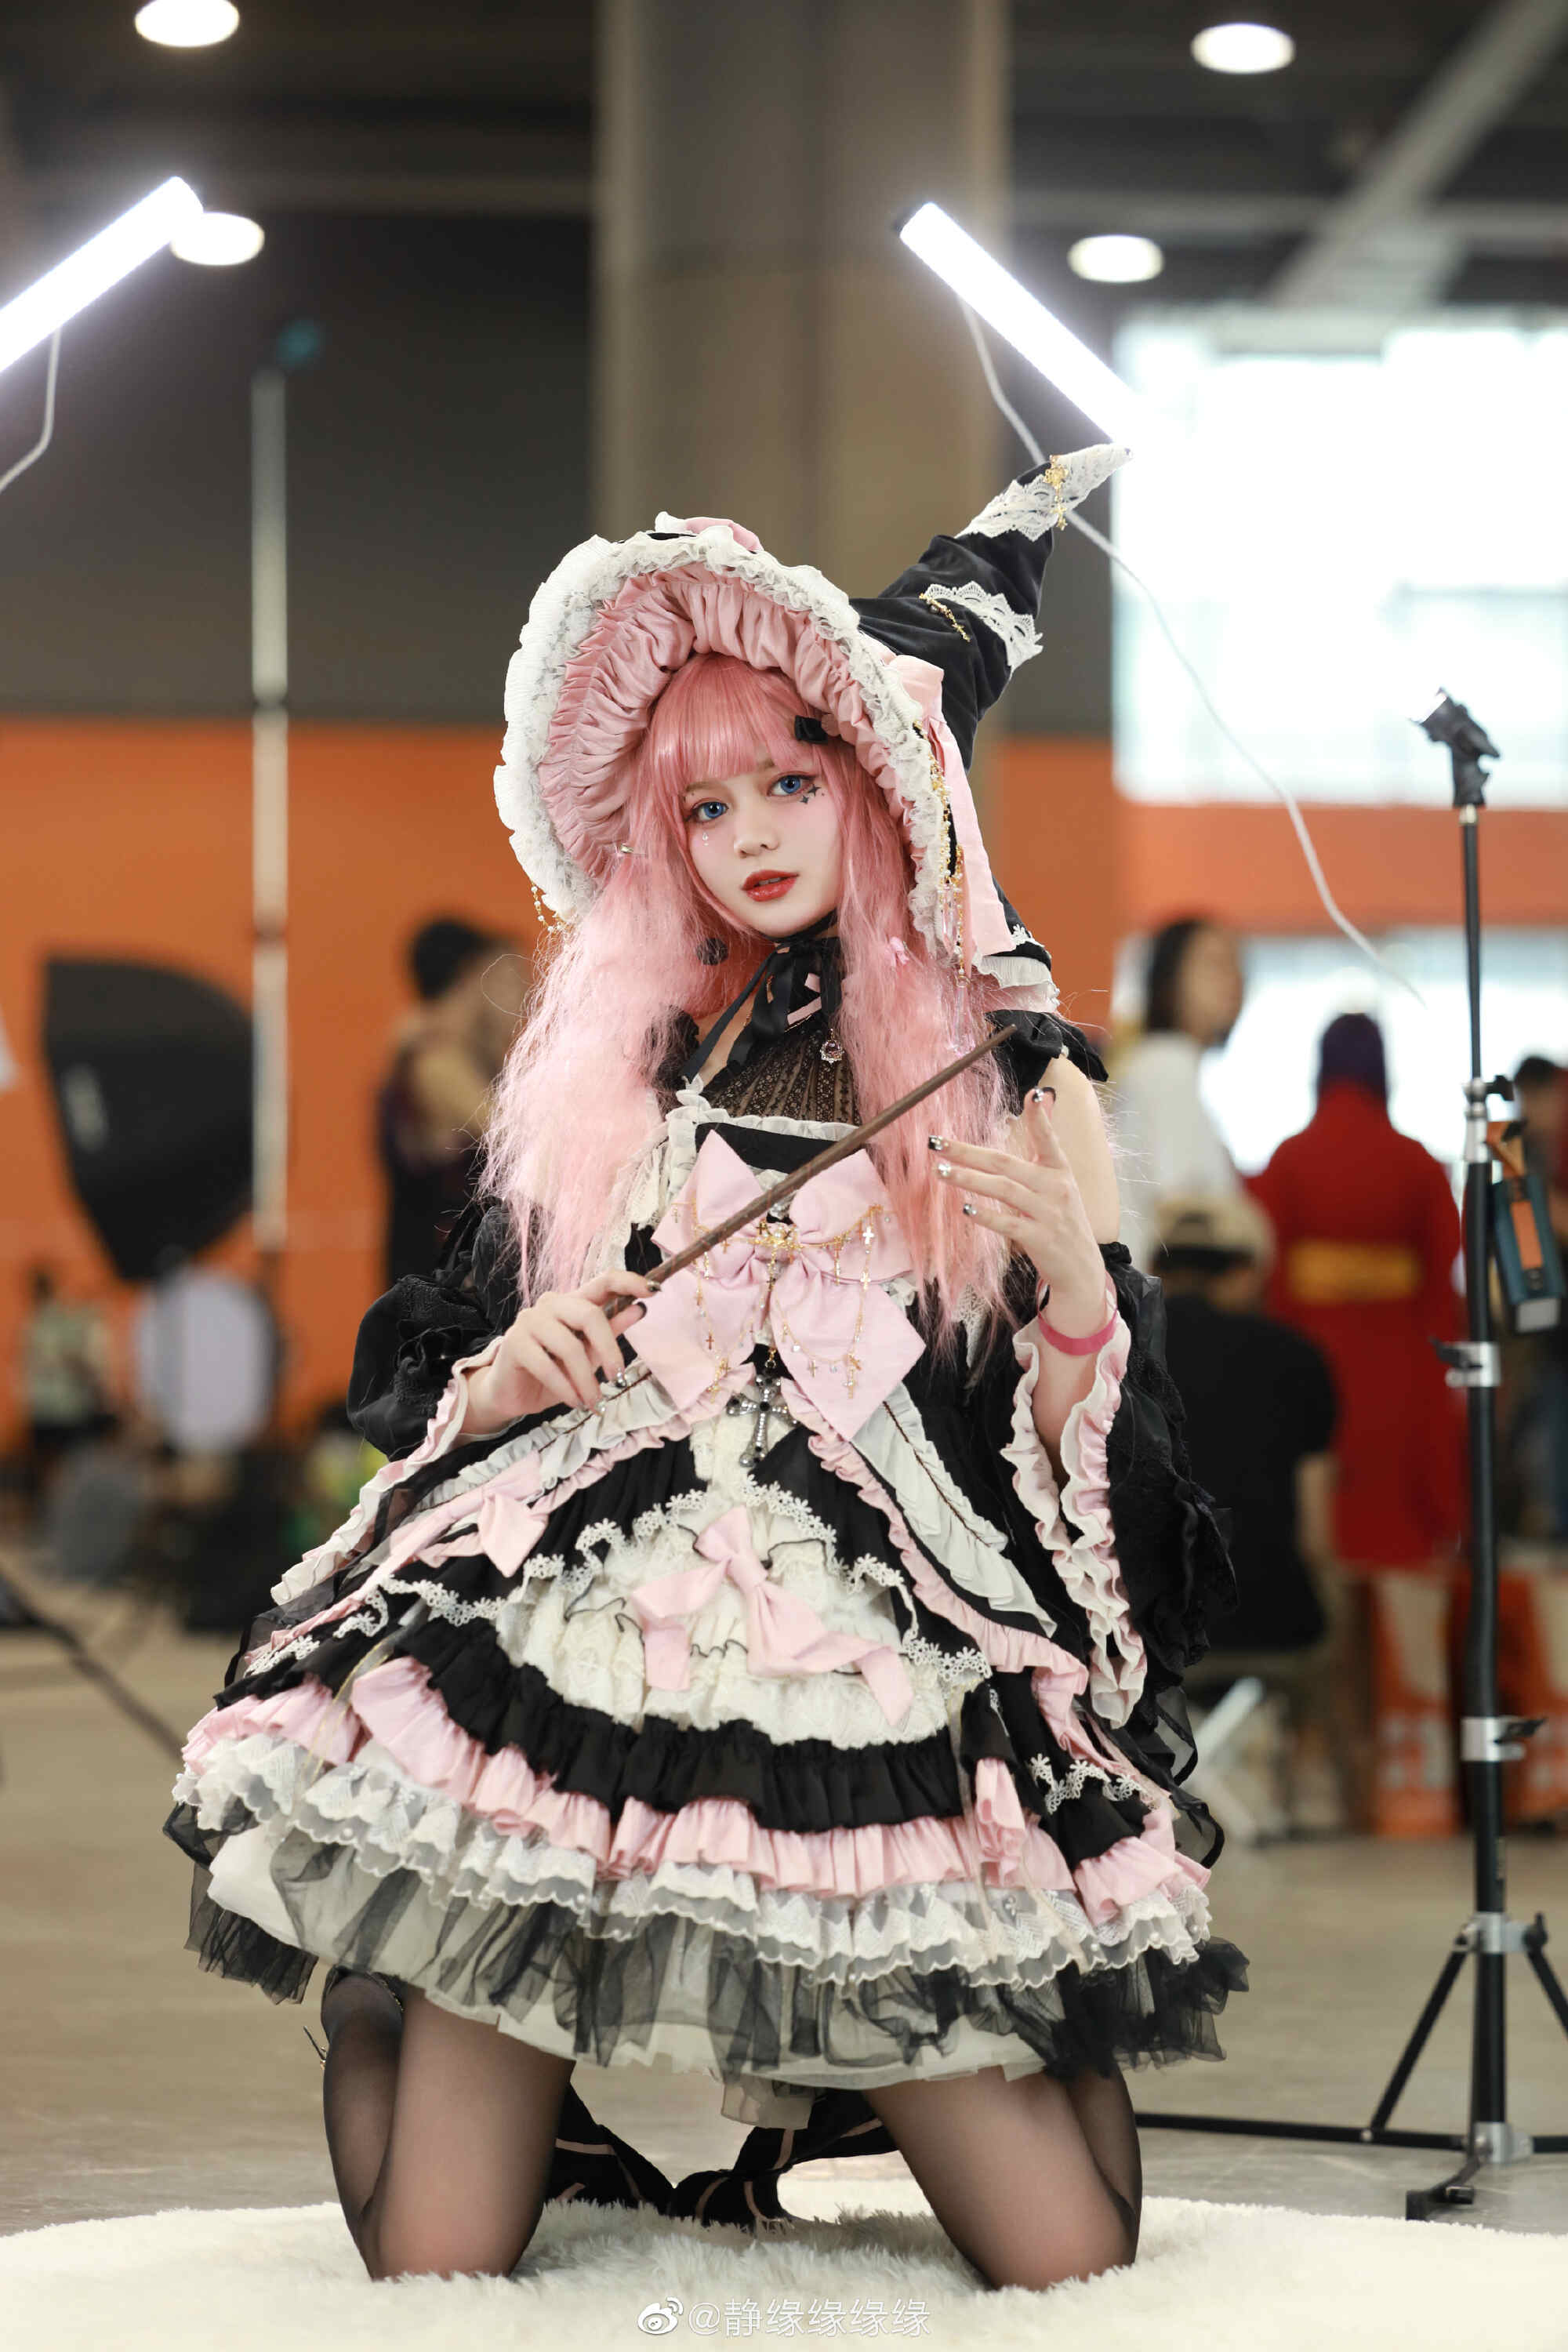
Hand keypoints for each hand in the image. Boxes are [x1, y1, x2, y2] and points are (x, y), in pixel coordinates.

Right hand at [465, 1271, 651, 1429]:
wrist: (513, 1394)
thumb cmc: (554, 1372)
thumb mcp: (590, 1354)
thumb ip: (611, 1331)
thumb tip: (640, 1310)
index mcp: (573, 1302)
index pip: (603, 1280)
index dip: (629, 1282)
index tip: (654, 1290)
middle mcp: (551, 1304)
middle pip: (589, 1314)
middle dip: (609, 1350)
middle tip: (618, 1379)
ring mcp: (530, 1320)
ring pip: (569, 1346)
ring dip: (586, 1380)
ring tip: (593, 1402)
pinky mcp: (514, 1343)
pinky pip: (547, 1365)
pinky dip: (565, 1388)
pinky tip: (574, 1402)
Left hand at [931, 1087, 1108, 1333]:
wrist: (1081, 1269)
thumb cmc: (1062, 1222)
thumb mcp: (1059, 1187)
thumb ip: (1042, 1155)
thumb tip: (1035, 1113)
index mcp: (1061, 1172)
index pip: (1049, 1140)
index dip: (1041, 1118)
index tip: (1032, 1094)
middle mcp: (1056, 1189)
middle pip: (1006, 1163)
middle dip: (968, 1151)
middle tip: (937, 1143)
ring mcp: (1049, 1214)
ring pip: (1003, 1190)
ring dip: (968, 1179)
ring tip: (940, 1171)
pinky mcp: (1040, 1239)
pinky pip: (1008, 1223)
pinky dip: (985, 1215)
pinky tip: (965, 1208)